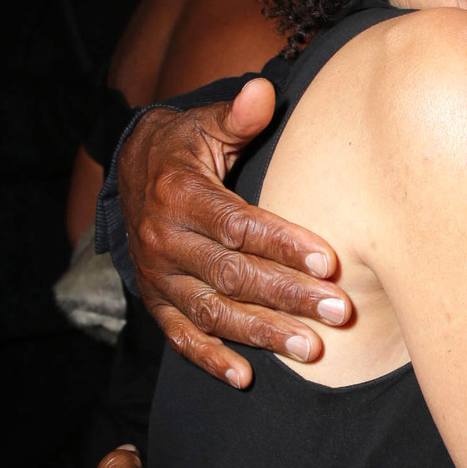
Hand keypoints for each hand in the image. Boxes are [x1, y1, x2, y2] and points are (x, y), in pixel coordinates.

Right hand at [120, 77, 349, 386]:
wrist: (128, 171)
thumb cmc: (184, 146)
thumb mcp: (204, 123)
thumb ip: (236, 115)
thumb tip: (262, 91)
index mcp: (179, 194)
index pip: (237, 225)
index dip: (283, 243)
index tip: (328, 260)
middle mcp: (163, 239)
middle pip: (231, 274)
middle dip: (288, 295)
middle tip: (338, 312)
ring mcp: (157, 276)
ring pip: (212, 311)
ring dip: (262, 333)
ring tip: (310, 349)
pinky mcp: (155, 301)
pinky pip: (180, 336)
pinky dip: (210, 359)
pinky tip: (245, 376)